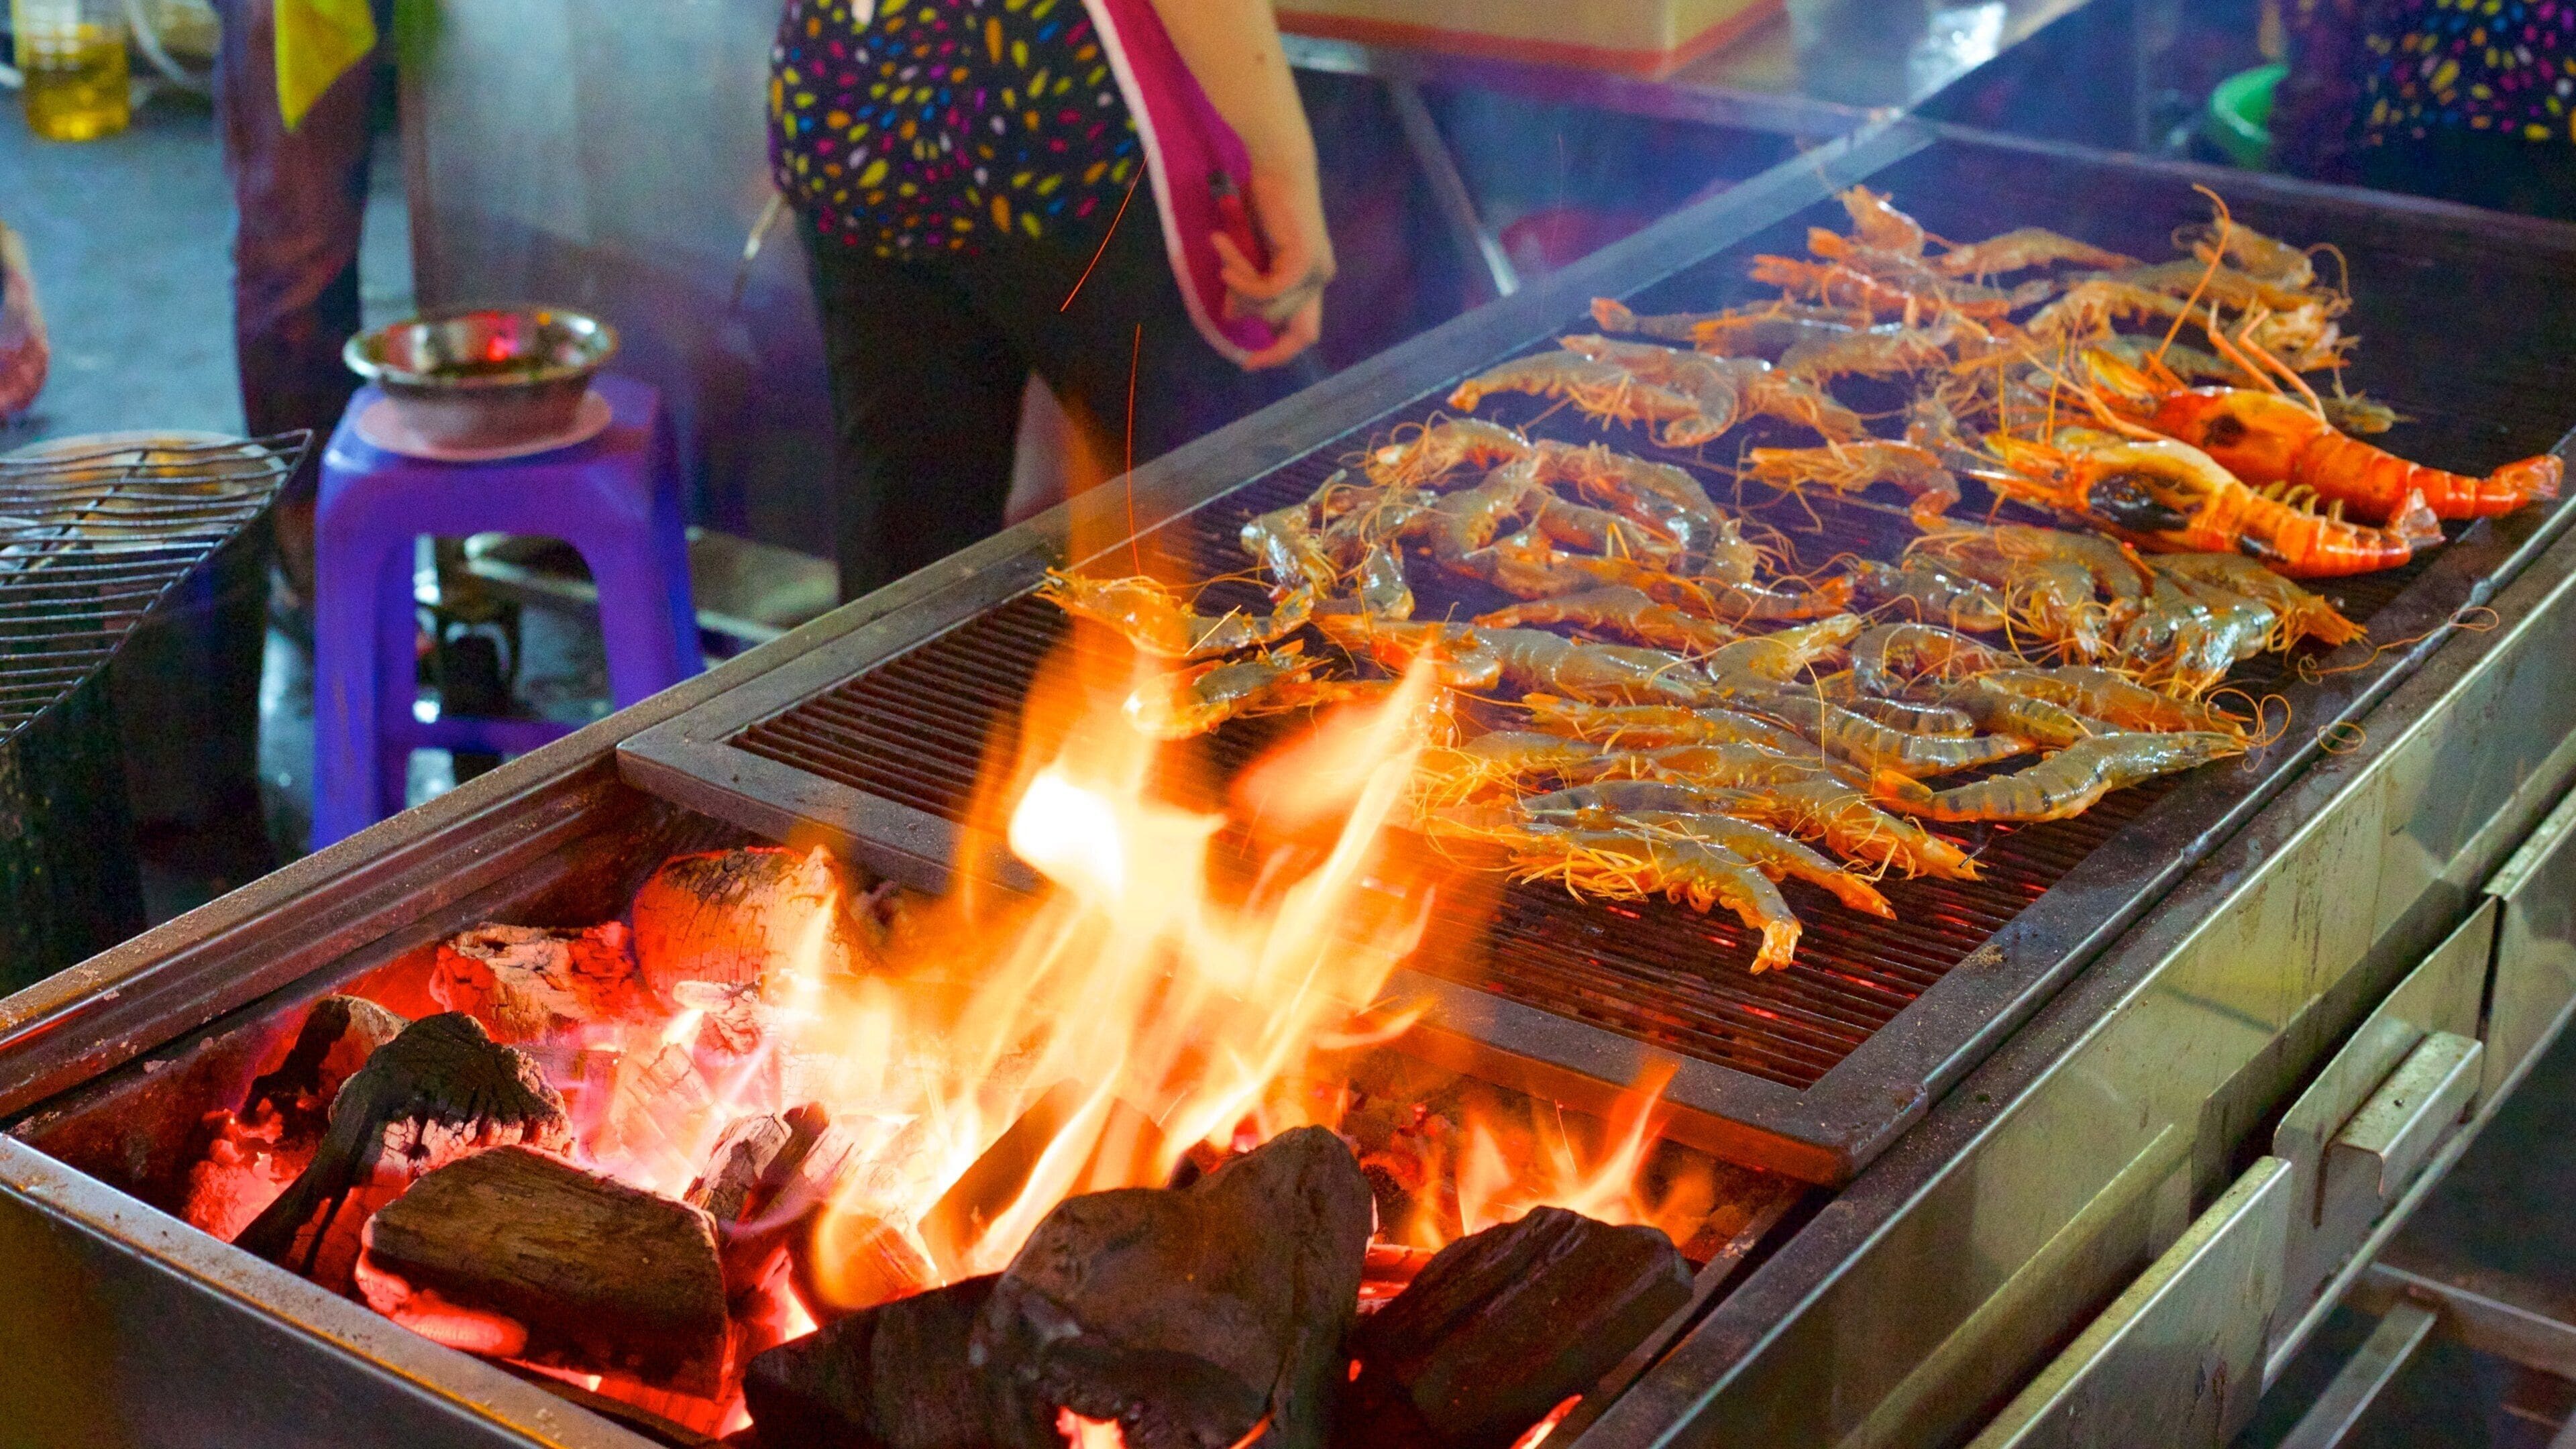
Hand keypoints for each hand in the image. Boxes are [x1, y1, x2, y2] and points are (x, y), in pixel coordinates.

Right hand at [1211, 162, 1332, 369]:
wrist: (1275, 166)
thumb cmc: (1261, 201)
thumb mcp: (1248, 254)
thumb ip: (1247, 286)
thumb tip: (1232, 315)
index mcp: (1312, 279)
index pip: (1305, 333)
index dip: (1279, 354)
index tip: (1249, 363)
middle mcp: (1321, 278)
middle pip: (1291, 330)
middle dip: (1253, 314)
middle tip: (1226, 288)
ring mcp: (1317, 272)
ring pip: (1272, 310)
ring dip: (1239, 286)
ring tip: (1223, 249)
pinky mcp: (1304, 263)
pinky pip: (1267, 292)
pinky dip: (1243, 281)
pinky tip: (1226, 260)